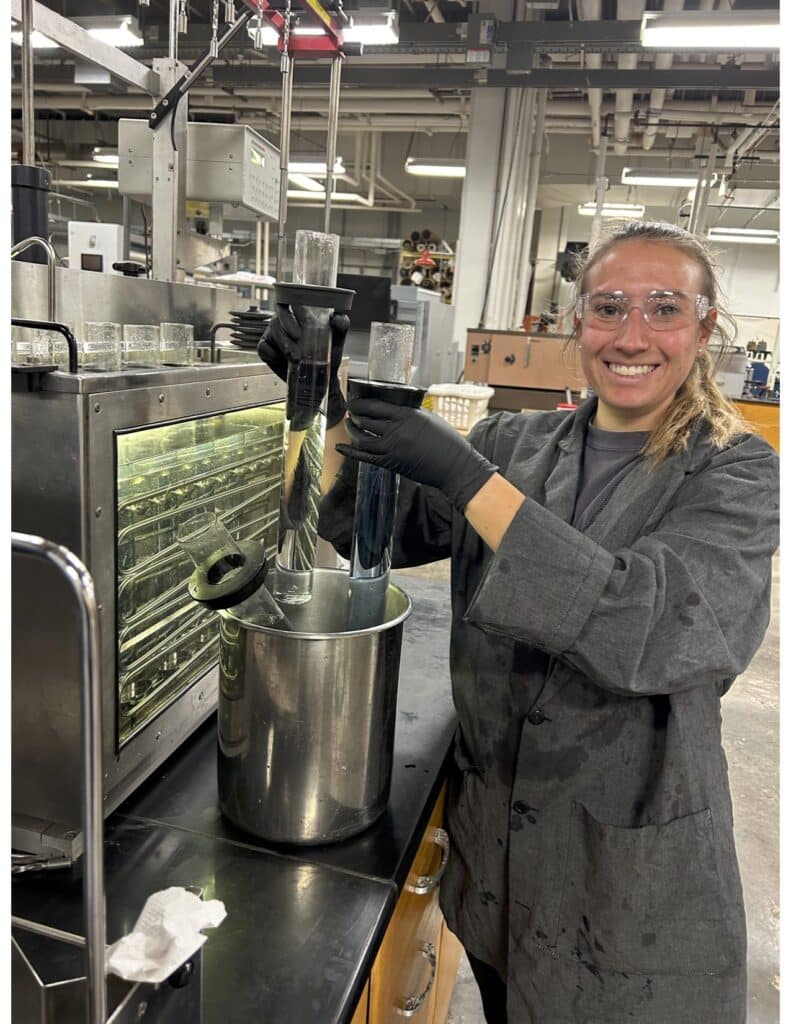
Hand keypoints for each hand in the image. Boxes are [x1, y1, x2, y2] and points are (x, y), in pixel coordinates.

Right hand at [257, 304, 349, 426]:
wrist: (321, 378)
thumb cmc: (328, 354)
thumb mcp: (337, 339)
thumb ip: (341, 325)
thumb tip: (336, 318)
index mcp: (301, 314)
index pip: (293, 300)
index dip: (295, 304)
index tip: (304, 315)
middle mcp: (285, 321)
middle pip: (280, 314)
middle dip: (289, 324)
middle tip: (299, 337)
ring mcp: (274, 334)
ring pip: (273, 331)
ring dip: (284, 343)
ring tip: (296, 356)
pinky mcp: (266, 349)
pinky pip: (263, 348)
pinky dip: (272, 354)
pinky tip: (282, 361)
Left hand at [336, 398, 497, 511]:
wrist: (454, 466)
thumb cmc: (447, 442)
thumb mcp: (428, 419)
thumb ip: (409, 414)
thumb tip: (393, 410)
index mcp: (407, 415)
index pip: (375, 405)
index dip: (360, 403)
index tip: (353, 401)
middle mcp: (397, 430)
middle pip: (365, 419)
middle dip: (354, 414)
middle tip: (350, 411)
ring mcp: (392, 448)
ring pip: (362, 437)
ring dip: (352, 430)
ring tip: (349, 425)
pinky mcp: (391, 464)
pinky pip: (364, 456)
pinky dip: (350, 451)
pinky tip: (340, 447)